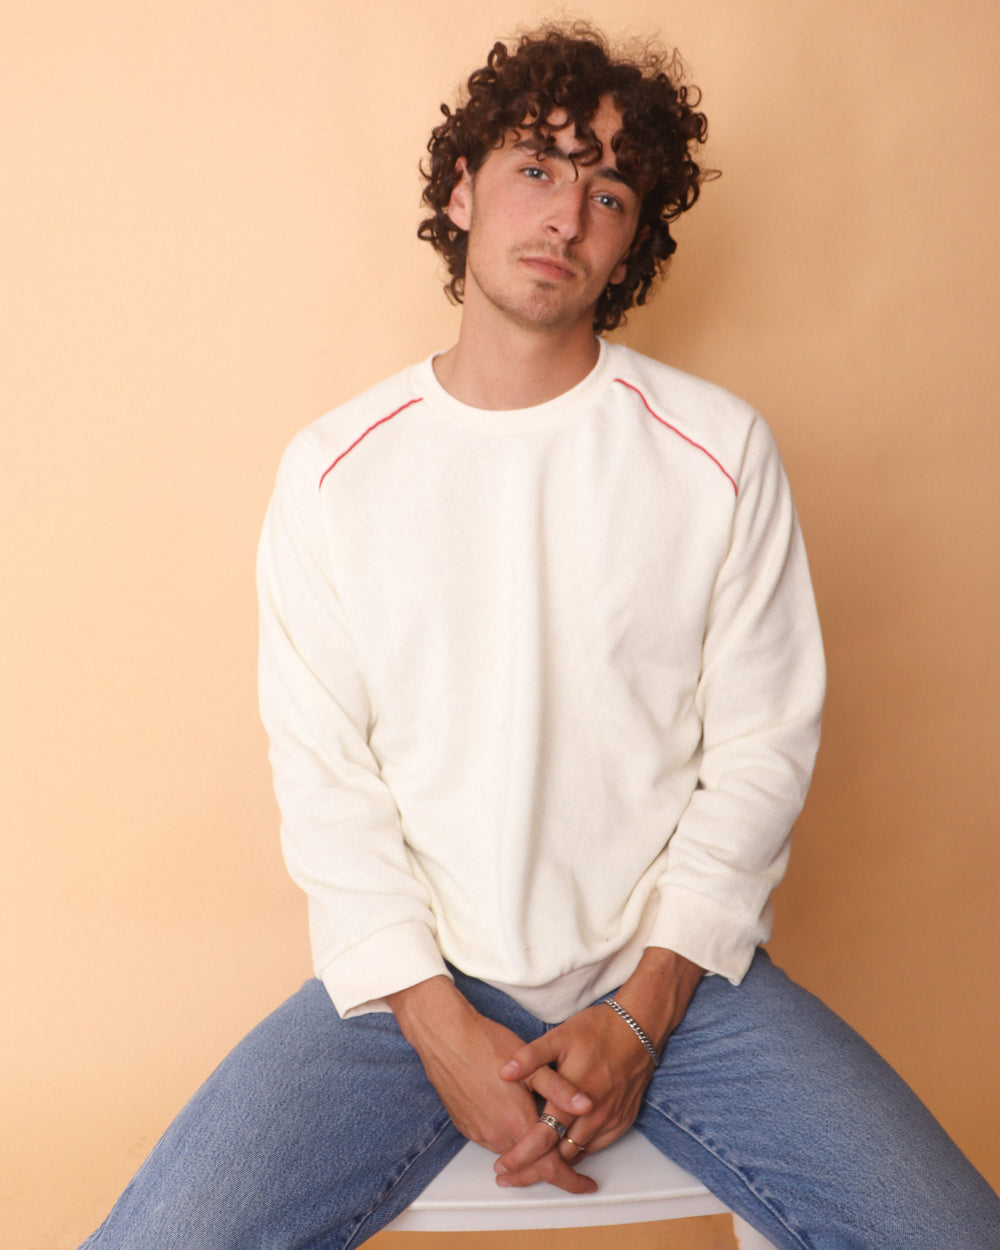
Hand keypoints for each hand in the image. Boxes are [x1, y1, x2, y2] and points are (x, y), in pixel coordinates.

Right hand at [387, 976, 596, 1193]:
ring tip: (545, 1137)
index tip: (586, 1184)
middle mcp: (497, 1134)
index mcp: (517, 1122)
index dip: (571, 1180)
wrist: (446, 1036)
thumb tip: (587, 1105)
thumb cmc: (486, 1043)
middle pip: (531, 1164)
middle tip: (573, 1163)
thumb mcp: (532, 1064)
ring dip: (529, 1151)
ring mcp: (479, 1132)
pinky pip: (494, 1141)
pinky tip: (515, 1119)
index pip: (549, 1167)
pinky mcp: (466, 1125)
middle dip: (552, 1166)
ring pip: (512, 1153)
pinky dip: (509, 1139)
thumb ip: (560, 1089)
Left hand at [492, 1002, 652, 1184]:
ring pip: (578, 1154)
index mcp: (573, 1098)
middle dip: (534, 1168)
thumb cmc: (599, 1030)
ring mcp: (610, 1120)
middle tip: (511, 1173)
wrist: (639, 1028)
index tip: (503, 1165)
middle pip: (559, 1156)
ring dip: (555, 1163)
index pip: (543, 1138)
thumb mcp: (559, 1037)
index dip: (521, 1156)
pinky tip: (562, 1147)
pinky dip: (577, 1151)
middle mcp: (594, 1115)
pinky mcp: (623, 1121)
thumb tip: (504, 1072)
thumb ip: (530, 1057)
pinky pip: (596, 1146)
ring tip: (532, 1165)